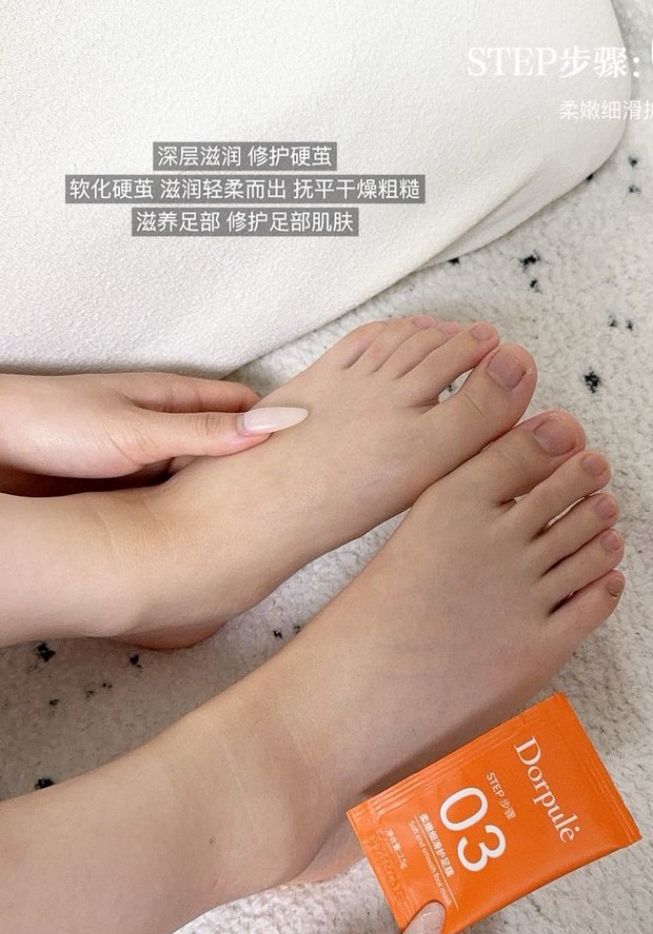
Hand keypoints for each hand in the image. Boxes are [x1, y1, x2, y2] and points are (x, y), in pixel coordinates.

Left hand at [0, 371, 306, 491]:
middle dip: (261, 465)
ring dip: (228, 494)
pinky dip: (195, 513)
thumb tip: (275, 423)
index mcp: (174, 400)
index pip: (245, 406)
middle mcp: (167, 428)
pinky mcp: (130, 490)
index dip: (279, 423)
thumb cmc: (55, 424)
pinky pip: (175, 501)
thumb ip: (206, 432)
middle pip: (229, 445)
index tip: (316, 447)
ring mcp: (150, 460)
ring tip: (270, 520)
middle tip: (302, 494)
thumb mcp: (140, 431)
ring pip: (204, 477)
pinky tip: (212, 533)